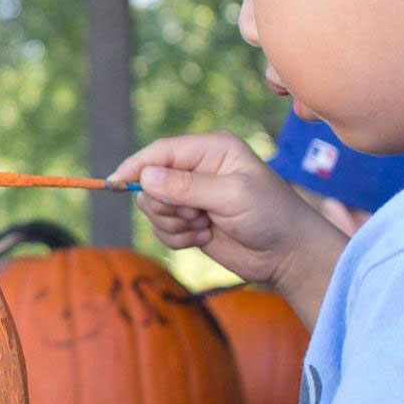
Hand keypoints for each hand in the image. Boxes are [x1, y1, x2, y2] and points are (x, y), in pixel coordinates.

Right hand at [111, 132, 347, 323]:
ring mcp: (192, 196)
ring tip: (204, 227)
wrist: (288, 254)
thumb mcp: (231, 195)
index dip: (137, 165)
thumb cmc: (270, 215)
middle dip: (166, 205)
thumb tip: (145, 177)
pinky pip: (162, 229)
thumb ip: (187, 186)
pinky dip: (178, 238)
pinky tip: (205, 238)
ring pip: (154, 209)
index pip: (162, 151)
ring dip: (173, 224)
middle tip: (194, 215)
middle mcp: (198, 169)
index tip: (115, 182)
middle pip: (151, 181)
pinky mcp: (190, 221)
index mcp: (211, 149)